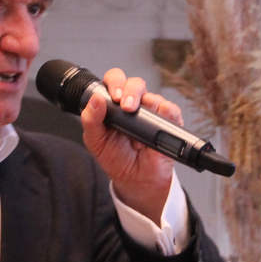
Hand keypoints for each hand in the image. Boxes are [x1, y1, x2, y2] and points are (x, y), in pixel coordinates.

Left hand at [78, 67, 175, 221]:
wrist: (136, 180)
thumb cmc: (116, 158)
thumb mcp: (95, 141)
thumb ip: (91, 120)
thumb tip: (95, 100)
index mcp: (113, 105)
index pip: (114, 82)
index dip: (114, 83)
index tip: (113, 97)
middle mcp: (134, 104)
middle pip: (135, 83)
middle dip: (130, 91)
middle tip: (126, 106)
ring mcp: (152, 112)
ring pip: (153, 95)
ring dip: (146, 105)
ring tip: (138, 126)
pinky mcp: (168, 121)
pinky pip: (170, 110)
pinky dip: (164, 114)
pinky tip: (155, 128)